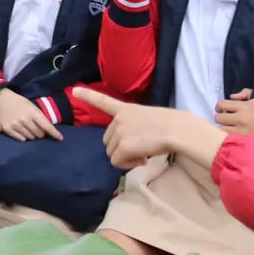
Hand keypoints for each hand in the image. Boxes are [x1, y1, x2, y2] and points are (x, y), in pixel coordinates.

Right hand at [0, 89, 62, 141]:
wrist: (3, 100)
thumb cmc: (21, 104)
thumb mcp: (33, 107)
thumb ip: (41, 118)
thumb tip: (49, 132)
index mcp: (32, 112)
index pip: (46, 126)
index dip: (54, 133)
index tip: (60, 138)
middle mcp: (23, 119)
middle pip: (39, 134)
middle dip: (40, 132)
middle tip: (36, 127)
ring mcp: (15, 124)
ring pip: (31, 138)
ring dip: (32, 135)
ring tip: (27, 127)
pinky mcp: (7, 129)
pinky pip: (21, 139)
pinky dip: (23, 137)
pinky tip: (21, 130)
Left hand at [74, 87, 226, 169]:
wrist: (178, 130)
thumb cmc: (173, 125)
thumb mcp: (149, 119)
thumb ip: (135, 128)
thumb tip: (134, 151)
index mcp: (126, 109)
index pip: (103, 101)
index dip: (88, 96)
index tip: (74, 90)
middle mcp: (118, 119)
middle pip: (108, 140)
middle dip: (121, 148)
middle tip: (141, 149)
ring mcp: (119, 132)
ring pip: (112, 153)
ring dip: (126, 157)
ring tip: (144, 153)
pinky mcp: (123, 146)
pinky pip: (117, 162)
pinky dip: (128, 164)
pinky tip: (143, 159)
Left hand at [215, 88, 253, 142]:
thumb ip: (245, 93)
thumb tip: (232, 96)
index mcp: (244, 107)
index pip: (221, 104)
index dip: (220, 107)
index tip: (223, 110)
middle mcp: (241, 119)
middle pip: (218, 118)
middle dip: (221, 118)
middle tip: (226, 120)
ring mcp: (242, 132)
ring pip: (221, 130)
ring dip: (223, 128)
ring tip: (229, 128)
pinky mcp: (244, 142)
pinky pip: (228, 139)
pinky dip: (228, 137)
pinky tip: (233, 136)